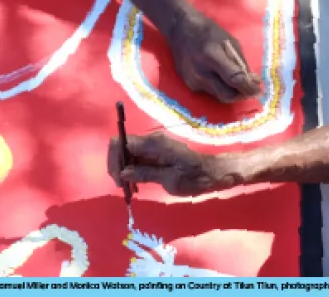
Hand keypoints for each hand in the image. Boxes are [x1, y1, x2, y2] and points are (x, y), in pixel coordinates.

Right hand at [108, 133, 233, 195]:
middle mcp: (151, 140)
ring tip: (127, 187)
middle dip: (117, 165)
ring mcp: (153, 146)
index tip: (118, 178)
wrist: (214, 173)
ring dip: (123, 168)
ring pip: (127, 153)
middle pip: (121, 146)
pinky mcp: (155, 153)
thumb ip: (145, 174)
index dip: (114, 159)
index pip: (121, 142)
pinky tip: (135, 182)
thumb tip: (123, 173)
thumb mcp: (170, 180)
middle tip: (121, 185)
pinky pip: (136, 158)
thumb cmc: (195, 177)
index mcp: (153, 143)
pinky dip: (131, 169)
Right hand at [168, 10, 260, 102]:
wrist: (180, 30)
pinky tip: (218, 76)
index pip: (234, 79)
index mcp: (212, 56)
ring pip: (219, 95)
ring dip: (230, 91)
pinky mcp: (188, 84)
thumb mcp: (230, 42)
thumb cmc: (209, 32)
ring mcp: (192, 79)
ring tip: (234, 80)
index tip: (258, 90)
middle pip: (226, 95)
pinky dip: (218, 87)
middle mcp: (201, 71)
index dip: (248, 87)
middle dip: (241, 95)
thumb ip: (241, 63)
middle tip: (249, 89)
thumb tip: (252, 81)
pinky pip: (210, 91)